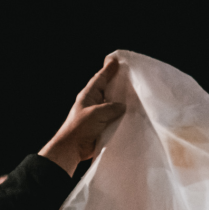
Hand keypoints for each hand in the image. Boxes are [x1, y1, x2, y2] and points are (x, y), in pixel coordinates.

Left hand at [38, 57, 125, 176]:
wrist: (72, 149)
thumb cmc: (80, 128)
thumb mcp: (96, 113)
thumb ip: (111, 108)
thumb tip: (123, 106)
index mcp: (89, 95)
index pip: (100, 78)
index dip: (108, 69)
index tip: (116, 60)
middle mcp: (94, 103)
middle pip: (108, 89)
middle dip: (118, 83)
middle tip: (130, 76)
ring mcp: (98, 115)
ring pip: (112, 104)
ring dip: (122, 101)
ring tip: (136, 95)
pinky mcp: (102, 126)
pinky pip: (114, 118)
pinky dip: (122, 116)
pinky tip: (132, 115)